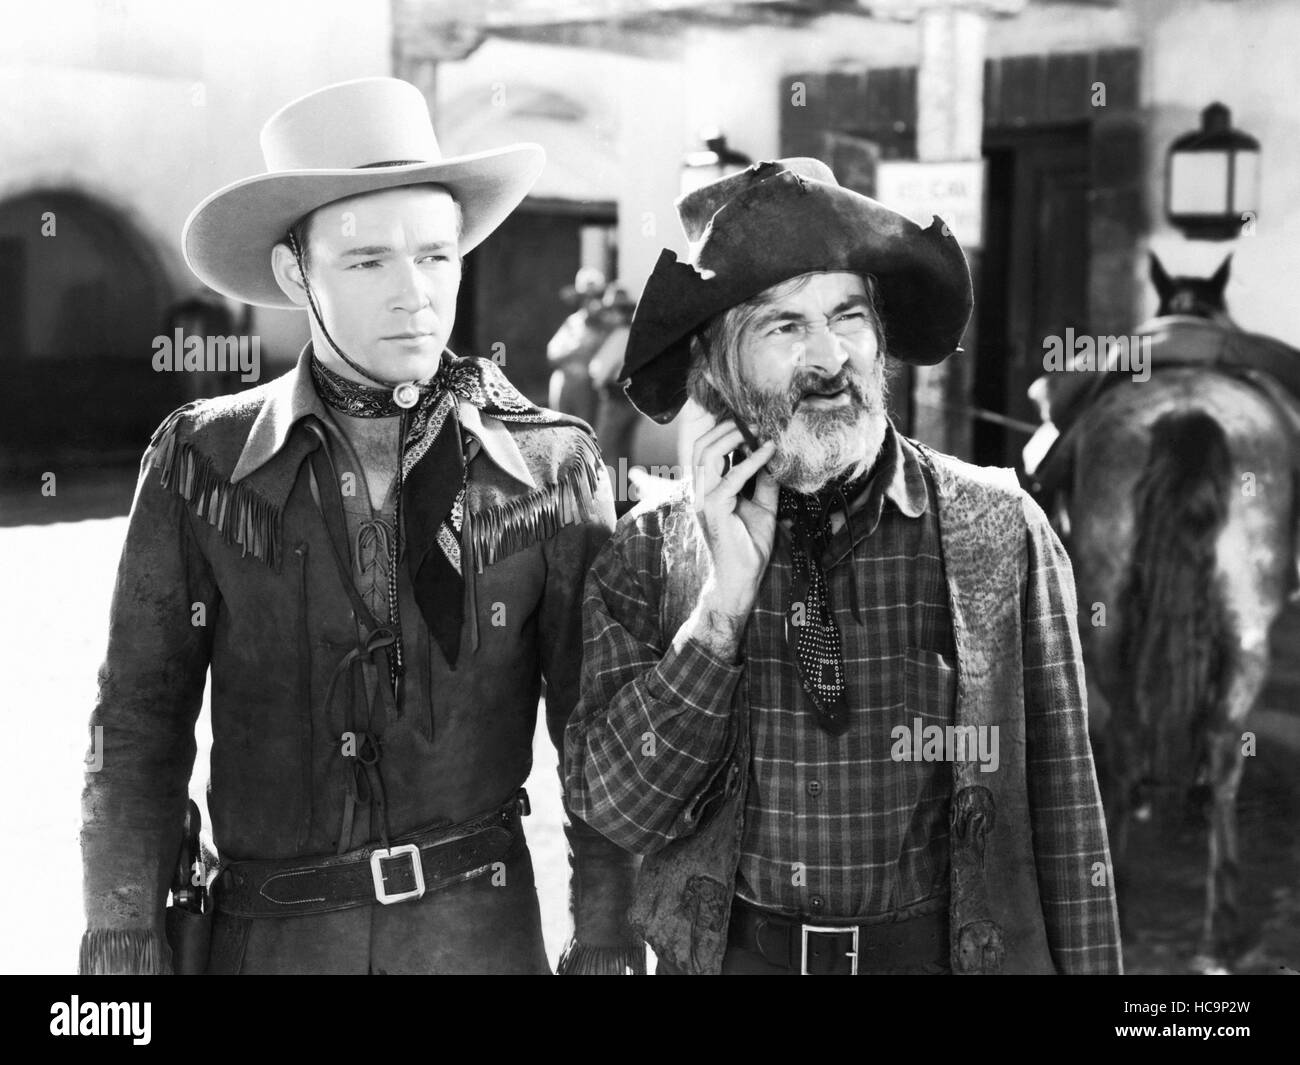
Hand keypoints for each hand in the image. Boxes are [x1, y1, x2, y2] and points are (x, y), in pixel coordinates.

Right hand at [690, 417, 778, 631]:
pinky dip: (752, 461)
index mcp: (706, 488)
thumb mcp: (762, 506)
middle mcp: (699, 491)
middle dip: (728, 427)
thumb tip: (775, 457)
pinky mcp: (714, 509)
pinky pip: (731, 477)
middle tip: (757, 420)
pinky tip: (770, 451)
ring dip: (736, 437)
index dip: (726, 431)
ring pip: (709, 454)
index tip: (754, 421)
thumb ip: (764, 482)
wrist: (740, 579)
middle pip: (703, 444)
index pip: (706, 449)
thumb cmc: (748, 546)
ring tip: (761, 430)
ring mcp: (703, 499)